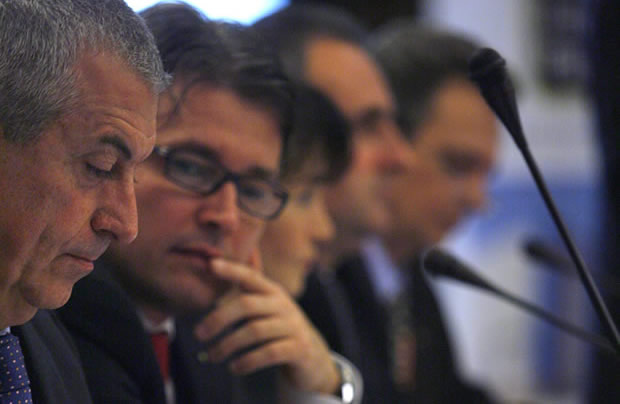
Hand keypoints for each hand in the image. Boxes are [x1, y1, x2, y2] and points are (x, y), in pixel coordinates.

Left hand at [193, 256, 340, 393]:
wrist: (313, 356)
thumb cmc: (278, 330)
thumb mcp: (265, 310)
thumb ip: (244, 299)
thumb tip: (210, 288)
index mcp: (273, 292)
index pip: (251, 276)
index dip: (232, 270)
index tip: (211, 265)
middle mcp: (284, 305)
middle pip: (246, 305)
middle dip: (219, 319)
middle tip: (198, 334)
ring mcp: (293, 326)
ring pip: (254, 331)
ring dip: (228, 345)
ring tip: (212, 356)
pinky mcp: (299, 348)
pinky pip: (268, 353)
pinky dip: (247, 361)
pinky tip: (234, 367)